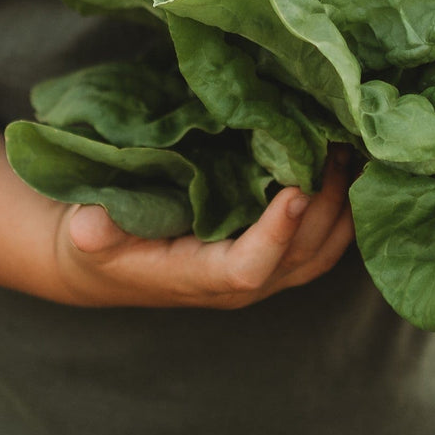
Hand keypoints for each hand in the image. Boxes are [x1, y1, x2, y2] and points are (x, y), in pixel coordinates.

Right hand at [51, 148, 355, 308]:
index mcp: (197, 278)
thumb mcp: (84, 235)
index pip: (247, 268)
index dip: (275, 234)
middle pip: (299, 255)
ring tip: (351, 150)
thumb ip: (93, 231)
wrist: (109, 265)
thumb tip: (91, 222)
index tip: (296, 190)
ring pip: (321, 251)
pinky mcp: (276, 260)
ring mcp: (264, 276)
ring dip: (342, 206)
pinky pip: (324, 245)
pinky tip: (350, 169)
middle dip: (324, 204)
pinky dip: (343, 211)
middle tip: (336, 148)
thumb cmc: (99, 246)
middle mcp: (240, 286)